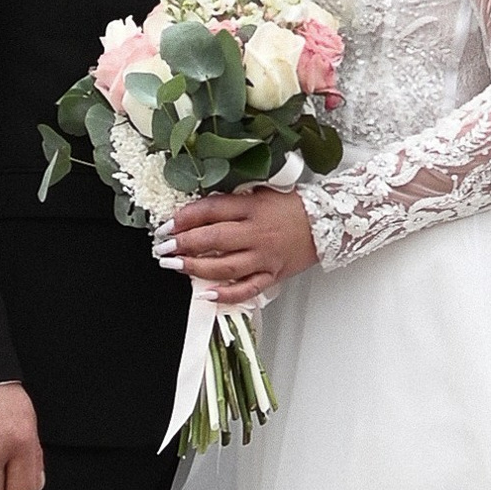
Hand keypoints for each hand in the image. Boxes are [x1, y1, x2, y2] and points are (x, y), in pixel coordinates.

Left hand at [169, 188, 318, 304]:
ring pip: (225, 266)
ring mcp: (265, 257)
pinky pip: (247, 289)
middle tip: (162, 248)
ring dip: (195, 268)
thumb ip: (231, 203)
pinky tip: (207, 295)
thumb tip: (196, 214)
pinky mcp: (272, 275)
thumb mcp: (260, 194)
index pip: (211, 210)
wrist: (327, 223)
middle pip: (213, 239)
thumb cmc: (291, 207)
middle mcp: (257, 233)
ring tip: (175, 266)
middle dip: (183, 244)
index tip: (167, 225)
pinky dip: (226, 295)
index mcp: (253, 207)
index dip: (184, 218)